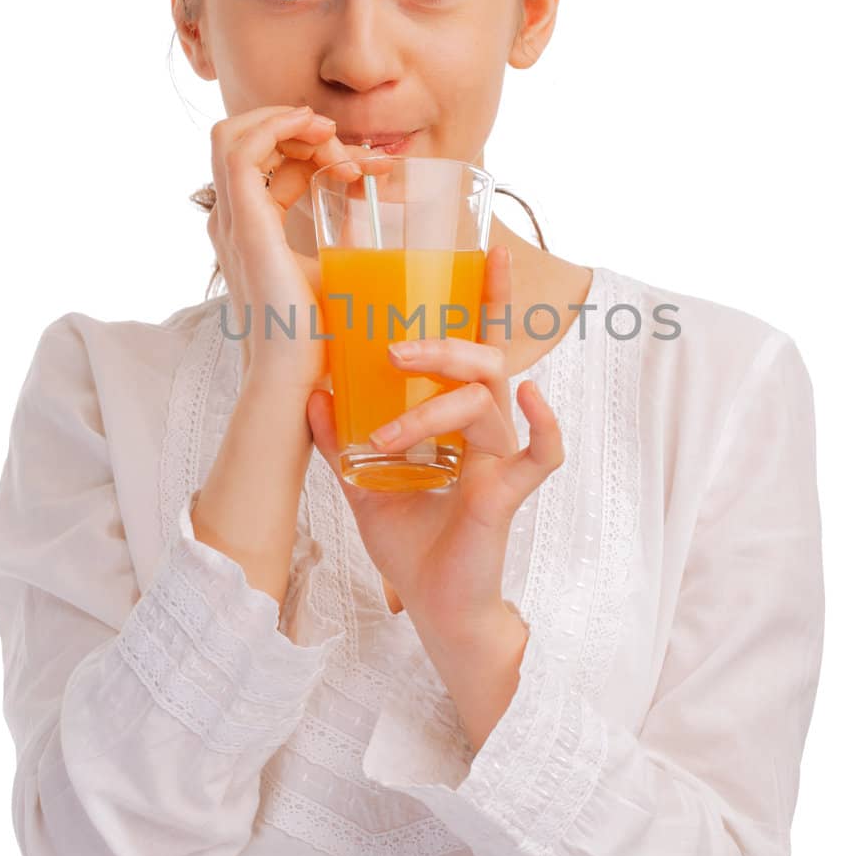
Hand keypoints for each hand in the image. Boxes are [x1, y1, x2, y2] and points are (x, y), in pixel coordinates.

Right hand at [206, 105, 392, 391]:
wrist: (295, 375)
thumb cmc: (314, 335)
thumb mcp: (330, 272)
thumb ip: (339, 243)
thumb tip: (375, 229)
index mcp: (250, 228)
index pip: (271, 164)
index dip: (315, 150)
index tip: (364, 165)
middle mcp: (232, 220)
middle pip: (246, 139)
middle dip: (300, 128)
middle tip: (351, 150)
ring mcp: (232, 221)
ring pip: (234, 134)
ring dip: (289, 122)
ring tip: (334, 138)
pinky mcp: (244, 226)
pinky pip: (241, 151)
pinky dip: (277, 127)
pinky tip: (320, 133)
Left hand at [305, 244, 564, 652]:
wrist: (433, 607)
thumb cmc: (411, 543)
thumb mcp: (360, 482)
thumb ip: (337, 437)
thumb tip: (310, 391)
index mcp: (458, 418)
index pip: (475, 346)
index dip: (487, 298)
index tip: (487, 249)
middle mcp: (487, 429)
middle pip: (481, 360)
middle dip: (440, 345)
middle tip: (392, 350)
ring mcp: (503, 457)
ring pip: (485, 402)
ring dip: (432, 410)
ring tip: (384, 436)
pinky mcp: (511, 492)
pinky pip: (543, 452)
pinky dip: (544, 424)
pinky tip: (533, 399)